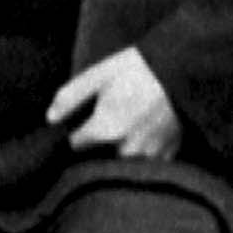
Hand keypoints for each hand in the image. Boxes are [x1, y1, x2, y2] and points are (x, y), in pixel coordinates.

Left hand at [48, 45, 179, 161]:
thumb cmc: (137, 69)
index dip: (74, 135)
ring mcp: (150, 155)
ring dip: (118, 153)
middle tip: (105, 125)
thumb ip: (70, 98)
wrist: (182, 69)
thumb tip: (50, 119)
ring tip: (125, 128)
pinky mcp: (169, 155)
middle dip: (96, 148)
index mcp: (105, 131)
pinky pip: (146, 164)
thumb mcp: (98, 75)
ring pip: (122, 163)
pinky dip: (140, 155)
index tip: (79, 125)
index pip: (75, 145)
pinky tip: (143, 134)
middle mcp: (127, 150)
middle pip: (98, 158)